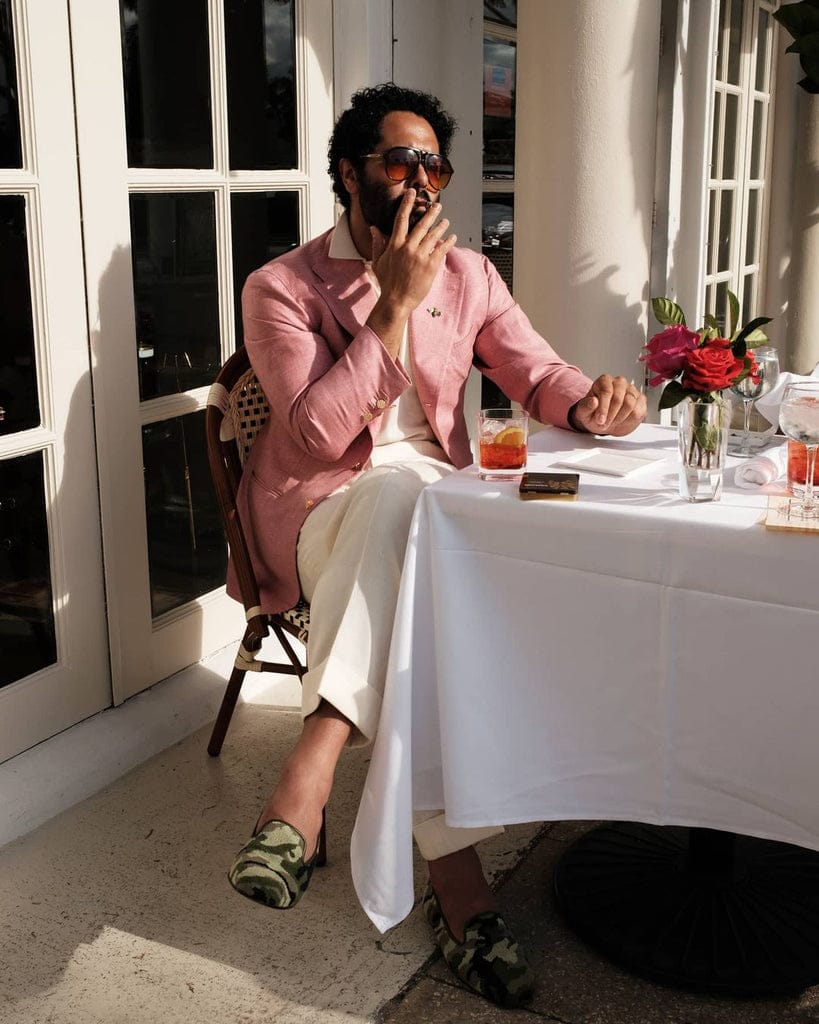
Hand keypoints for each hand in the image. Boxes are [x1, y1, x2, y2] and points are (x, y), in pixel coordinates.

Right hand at [370, 189, 456, 315]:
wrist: (396, 301)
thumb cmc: (386, 283)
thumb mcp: (378, 262)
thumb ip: (378, 243)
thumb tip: (373, 229)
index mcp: (395, 245)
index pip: (401, 219)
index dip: (407, 204)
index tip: (412, 193)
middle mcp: (408, 247)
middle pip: (422, 225)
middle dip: (431, 213)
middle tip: (437, 206)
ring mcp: (420, 256)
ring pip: (433, 236)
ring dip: (441, 227)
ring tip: (446, 222)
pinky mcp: (430, 266)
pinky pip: (441, 250)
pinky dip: (448, 242)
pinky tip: (452, 238)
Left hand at [571, 375, 645, 435]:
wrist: (604, 421)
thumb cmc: (593, 414)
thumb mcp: (583, 413)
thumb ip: (586, 407)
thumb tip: (593, 402)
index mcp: (604, 381)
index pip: (607, 391)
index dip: (603, 408)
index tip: (599, 420)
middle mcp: (619, 382)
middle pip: (618, 398)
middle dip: (610, 415)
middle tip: (604, 423)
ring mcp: (632, 390)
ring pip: (630, 404)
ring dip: (619, 418)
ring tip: (611, 421)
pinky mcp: (641, 400)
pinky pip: (638, 411)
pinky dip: (629, 420)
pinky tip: (621, 420)